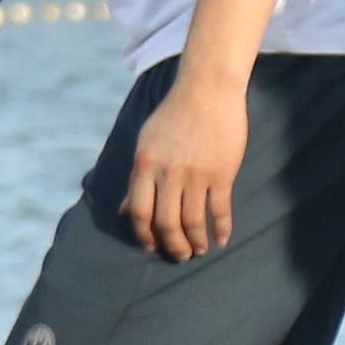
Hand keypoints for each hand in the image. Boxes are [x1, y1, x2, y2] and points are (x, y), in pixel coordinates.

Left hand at [125, 70, 248, 261]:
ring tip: (199, 250)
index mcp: (145, 165)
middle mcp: (168, 172)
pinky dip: (221, 228)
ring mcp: (196, 173)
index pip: (139, 212)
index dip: (145, 236)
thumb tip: (123, 211)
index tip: (152, 246)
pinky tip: (222, 239)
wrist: (207, 89)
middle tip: (179, 256)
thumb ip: (137, 179)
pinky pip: (220, 210)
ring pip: (193, 221)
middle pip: (166, 222)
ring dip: (196, 241)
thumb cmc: (174, 116)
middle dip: (173, 246)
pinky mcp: (222, 172)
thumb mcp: (147, 144)